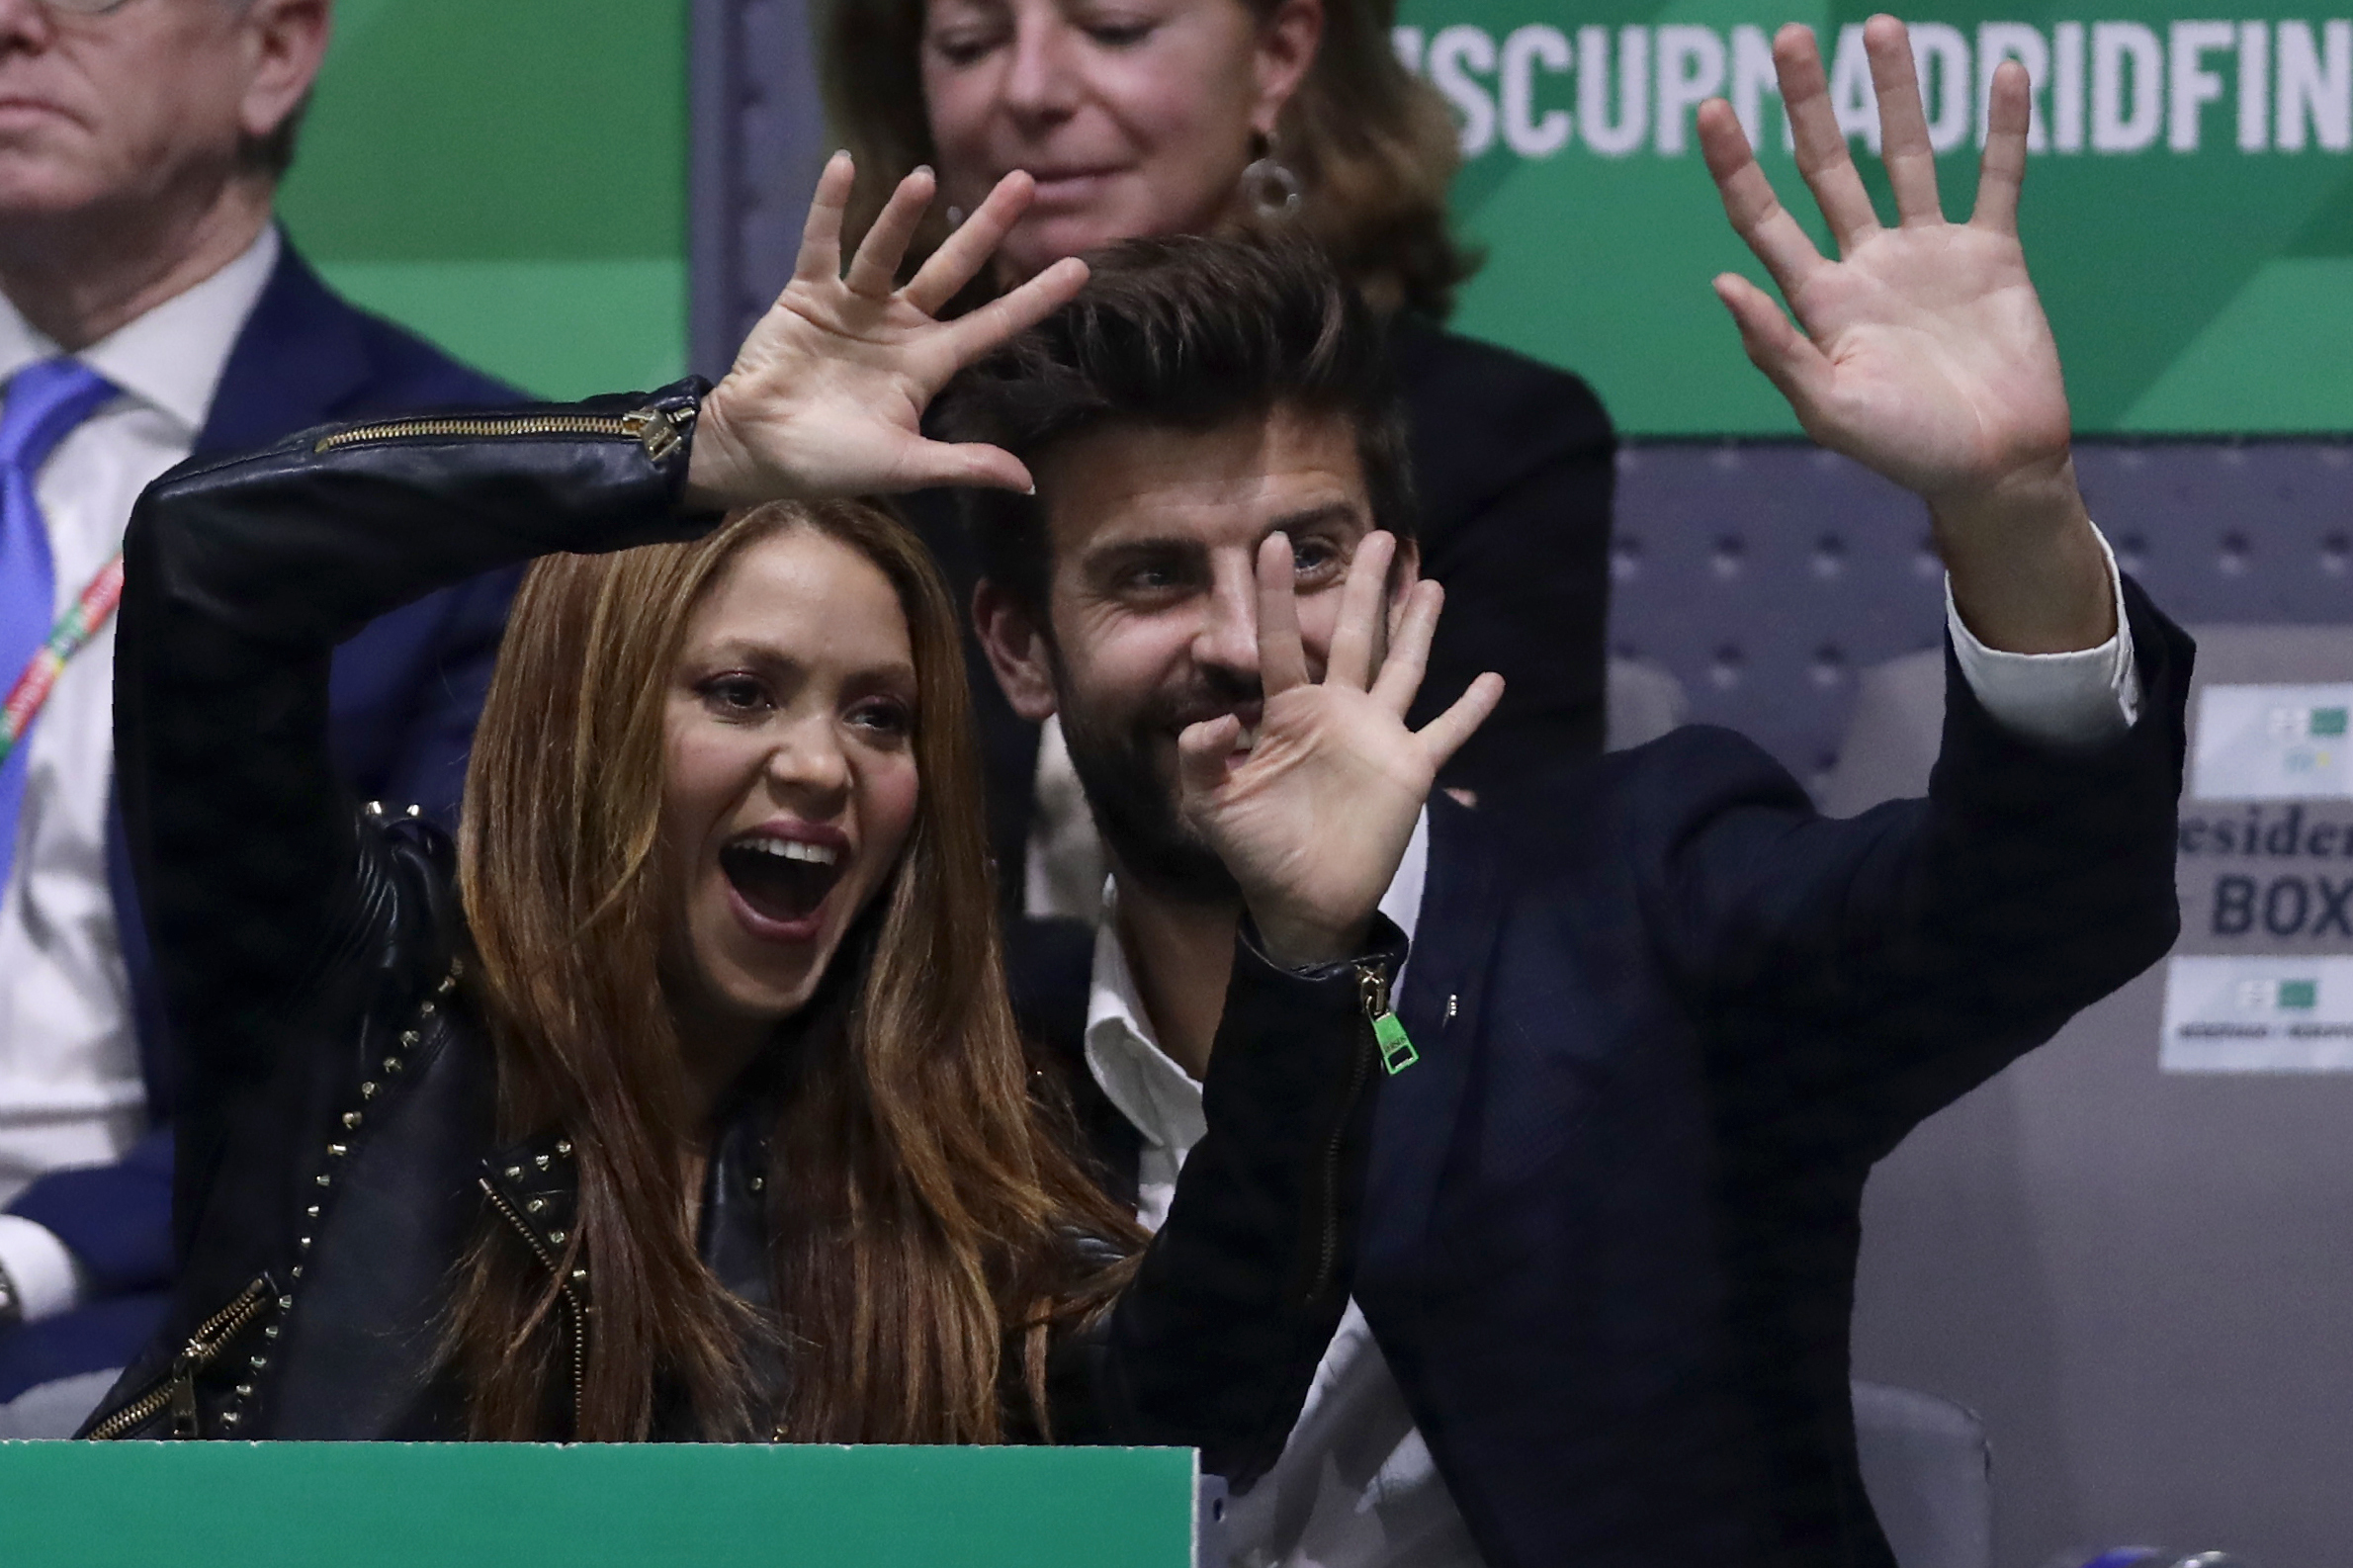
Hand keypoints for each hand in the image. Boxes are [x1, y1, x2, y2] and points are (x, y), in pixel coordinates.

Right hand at [683, 154, 1087, 508]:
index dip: (1034, 298)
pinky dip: (830, 207)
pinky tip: (844, 165)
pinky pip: (822, 243)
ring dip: (904, 215)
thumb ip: (964, 464)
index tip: (1079, 266)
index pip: (993, 324)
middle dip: (987, 229)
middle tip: (1024, 182)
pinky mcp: (808, 294)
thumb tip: (1028, 482)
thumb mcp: (905, 466)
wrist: (755, 451)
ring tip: (925, 177)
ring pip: (887, 250)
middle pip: (953, 269)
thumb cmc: (829, 463)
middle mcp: (898, 327)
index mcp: (927, 364)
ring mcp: (854, 306)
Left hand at [1176, 533, 1502, 968]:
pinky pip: (1446, 732)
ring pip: (1403, 668)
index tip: (1268, 542)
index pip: (1281, 643)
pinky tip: (1493, 680)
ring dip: (1417, 628)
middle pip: (1355, 636)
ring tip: (1429, 583)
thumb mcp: (1210, 803)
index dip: (1273, 595)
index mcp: (1288, 713)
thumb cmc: (1255, 850)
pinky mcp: (1410, 768)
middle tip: (1379, 537)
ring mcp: (1377, 737)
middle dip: (1366, 587)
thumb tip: (1219, 716)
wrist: (1302, 902)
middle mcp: (1337, 712)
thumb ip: (1201, 756)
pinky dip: (1470, 709)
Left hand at [1698, 17, 2111, 652]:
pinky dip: (2002, 129)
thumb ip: (1776, 346)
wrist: (1993, 469)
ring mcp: (1930, 255)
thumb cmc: (1905, 450)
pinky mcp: (1993, 256)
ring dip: (1895, 93)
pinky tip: (2002, 70)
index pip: (1763, 217)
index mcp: (1819, 301)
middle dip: (1807, 104)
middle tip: (1787, 37)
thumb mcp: (1828, 407)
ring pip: (1906, 155)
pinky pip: (1998, 178)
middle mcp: (1867, 265)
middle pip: (1827, 167)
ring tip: (1878, 26)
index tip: (1709, 108)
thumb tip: (1722, 283)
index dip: (1736, 164)